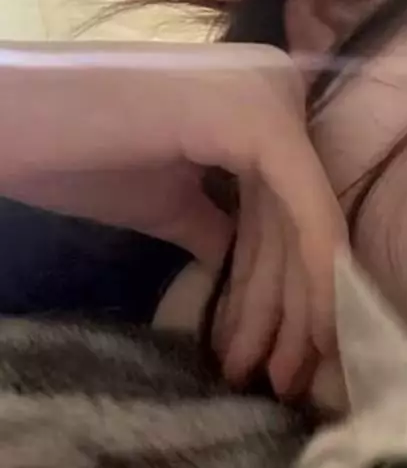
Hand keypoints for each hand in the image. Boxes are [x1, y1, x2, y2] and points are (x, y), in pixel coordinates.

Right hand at [0, 41, 348, 395]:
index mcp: (260, 102)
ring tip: (279, 377)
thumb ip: (222, 227)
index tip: (287, 356)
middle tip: (287, 379)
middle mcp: (279, 88)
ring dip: (292, 310)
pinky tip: (313, 332)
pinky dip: (314, 274)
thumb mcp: (171, 203)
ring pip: (305, 224)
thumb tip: (247, 266)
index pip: (289, 209)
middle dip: (292, 310)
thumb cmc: (73, 156)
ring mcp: (273, 98)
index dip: (292, 289)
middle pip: (298, 220)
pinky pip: (306, 210)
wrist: (2, 123)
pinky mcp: (261, 119)